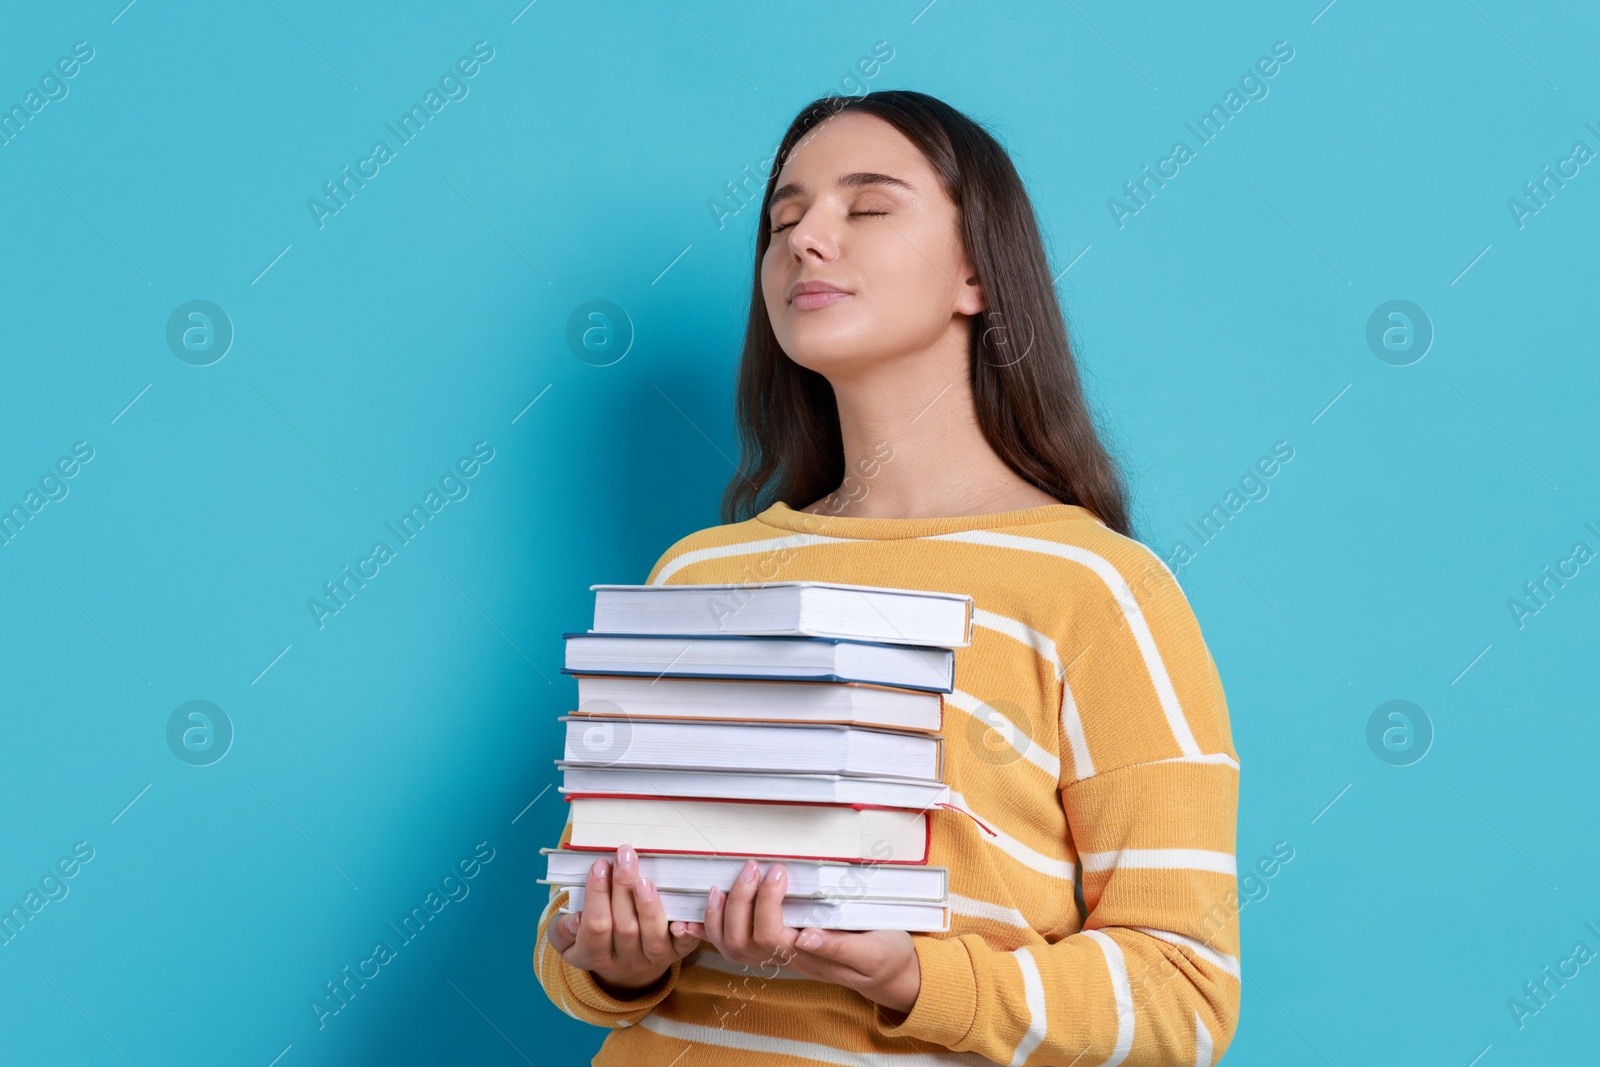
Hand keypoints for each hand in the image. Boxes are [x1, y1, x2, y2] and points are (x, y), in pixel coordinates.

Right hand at [547, 843, 701, 996]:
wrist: (624, 970)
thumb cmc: (593, 941)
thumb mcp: (567, 941)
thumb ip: (563, 930)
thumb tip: (575, 918)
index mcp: (594, 956)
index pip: (596, 927)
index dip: (597, 896)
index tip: (599, 864)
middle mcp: (624, 960)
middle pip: (625, 928)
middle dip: (623, 888)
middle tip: (624, 855)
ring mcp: (651, 958)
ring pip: (653, 937)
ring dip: (649, 906)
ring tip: (645, 879)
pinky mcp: (675, 954)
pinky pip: (684, 946)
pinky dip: (686, 931)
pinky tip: (683, 915)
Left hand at [683, 859, 921, 1015]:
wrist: (890, 971)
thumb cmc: (884, 955)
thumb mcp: (873, 950)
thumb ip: (838, 945)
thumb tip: (804, 937)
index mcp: (809, 955)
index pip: (771, 934)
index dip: (766, 902)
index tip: (778, 869)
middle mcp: (788, 957)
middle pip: (744, 940)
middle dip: (740, 901)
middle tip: (752, 866)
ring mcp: (779, 954)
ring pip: (733, 947)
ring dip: (721, 915)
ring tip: (723, 884)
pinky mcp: (776, 946)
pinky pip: (735, 945)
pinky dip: (710, 931)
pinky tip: (691, 919)